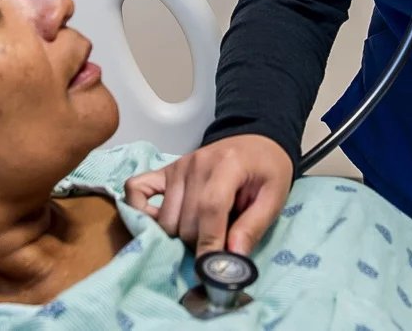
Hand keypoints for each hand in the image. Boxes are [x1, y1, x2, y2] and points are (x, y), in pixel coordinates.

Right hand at [123, 134, 292, 256]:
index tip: (212, 270)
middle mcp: (196, 163)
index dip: (209, 243)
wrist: (256, 141)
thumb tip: (232, 259)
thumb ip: (253, 227)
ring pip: (165, 219)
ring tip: (203, 229)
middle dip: (201, 242)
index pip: (209, 209)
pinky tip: (157, 221)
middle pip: (185, 221)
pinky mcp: (166, 170)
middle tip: (221, 241)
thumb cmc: (268, 170)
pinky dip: (140, 209)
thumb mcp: (275, 197)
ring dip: (181, 235)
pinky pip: (136, 188)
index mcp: (228, 164)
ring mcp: (177, 166)